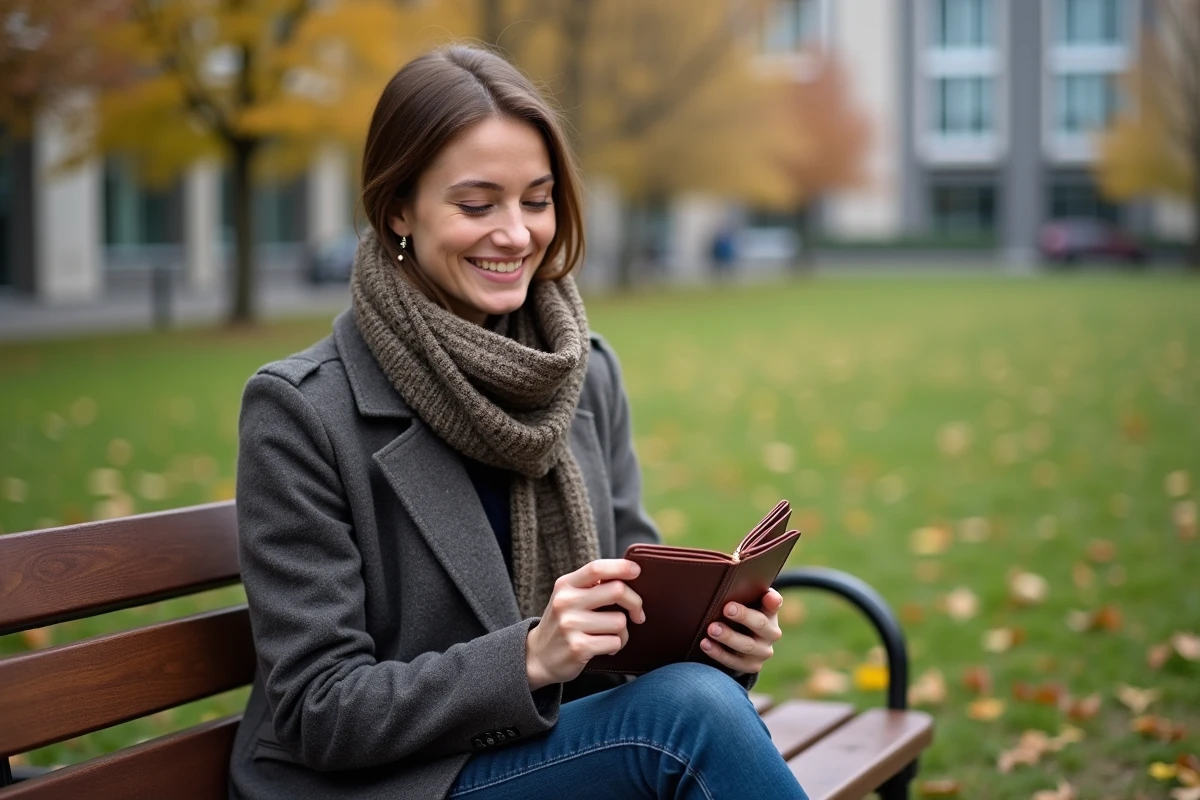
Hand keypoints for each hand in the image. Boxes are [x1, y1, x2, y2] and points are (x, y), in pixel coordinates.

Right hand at [525, 559, 644, 690]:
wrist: (537, 657)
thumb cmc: (563, 623)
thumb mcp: (569, 597)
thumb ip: (592, 586)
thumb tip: (628, 575)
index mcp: (566, 585)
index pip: (597, 568)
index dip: (621, 567)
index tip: (636, 571)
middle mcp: (566, 602)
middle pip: (617, 590)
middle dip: (635, 602)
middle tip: (637, 613)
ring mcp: (571, 625)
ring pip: (619, 621)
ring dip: (623, 631)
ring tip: (612, 635)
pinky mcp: (578, 647)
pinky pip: (615, 642)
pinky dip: (616, 646)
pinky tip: (605, 647)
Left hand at [698, 588, 782, 674]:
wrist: (738, 643)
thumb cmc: (737, 613)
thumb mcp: (742, 602)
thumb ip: (739, 592)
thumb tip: (720, 578)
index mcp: (770, 611)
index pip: (775, 602)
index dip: (772, 600)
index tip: (767, 597)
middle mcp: (771, 632)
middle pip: (760, 624)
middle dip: (743, 616)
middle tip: (726, 608)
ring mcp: (762, 651)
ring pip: (747, 646)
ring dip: (729, 637)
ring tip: (712, 629)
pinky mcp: (751, 666)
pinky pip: (734, 662)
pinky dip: (718, 653)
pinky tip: (705, 644)